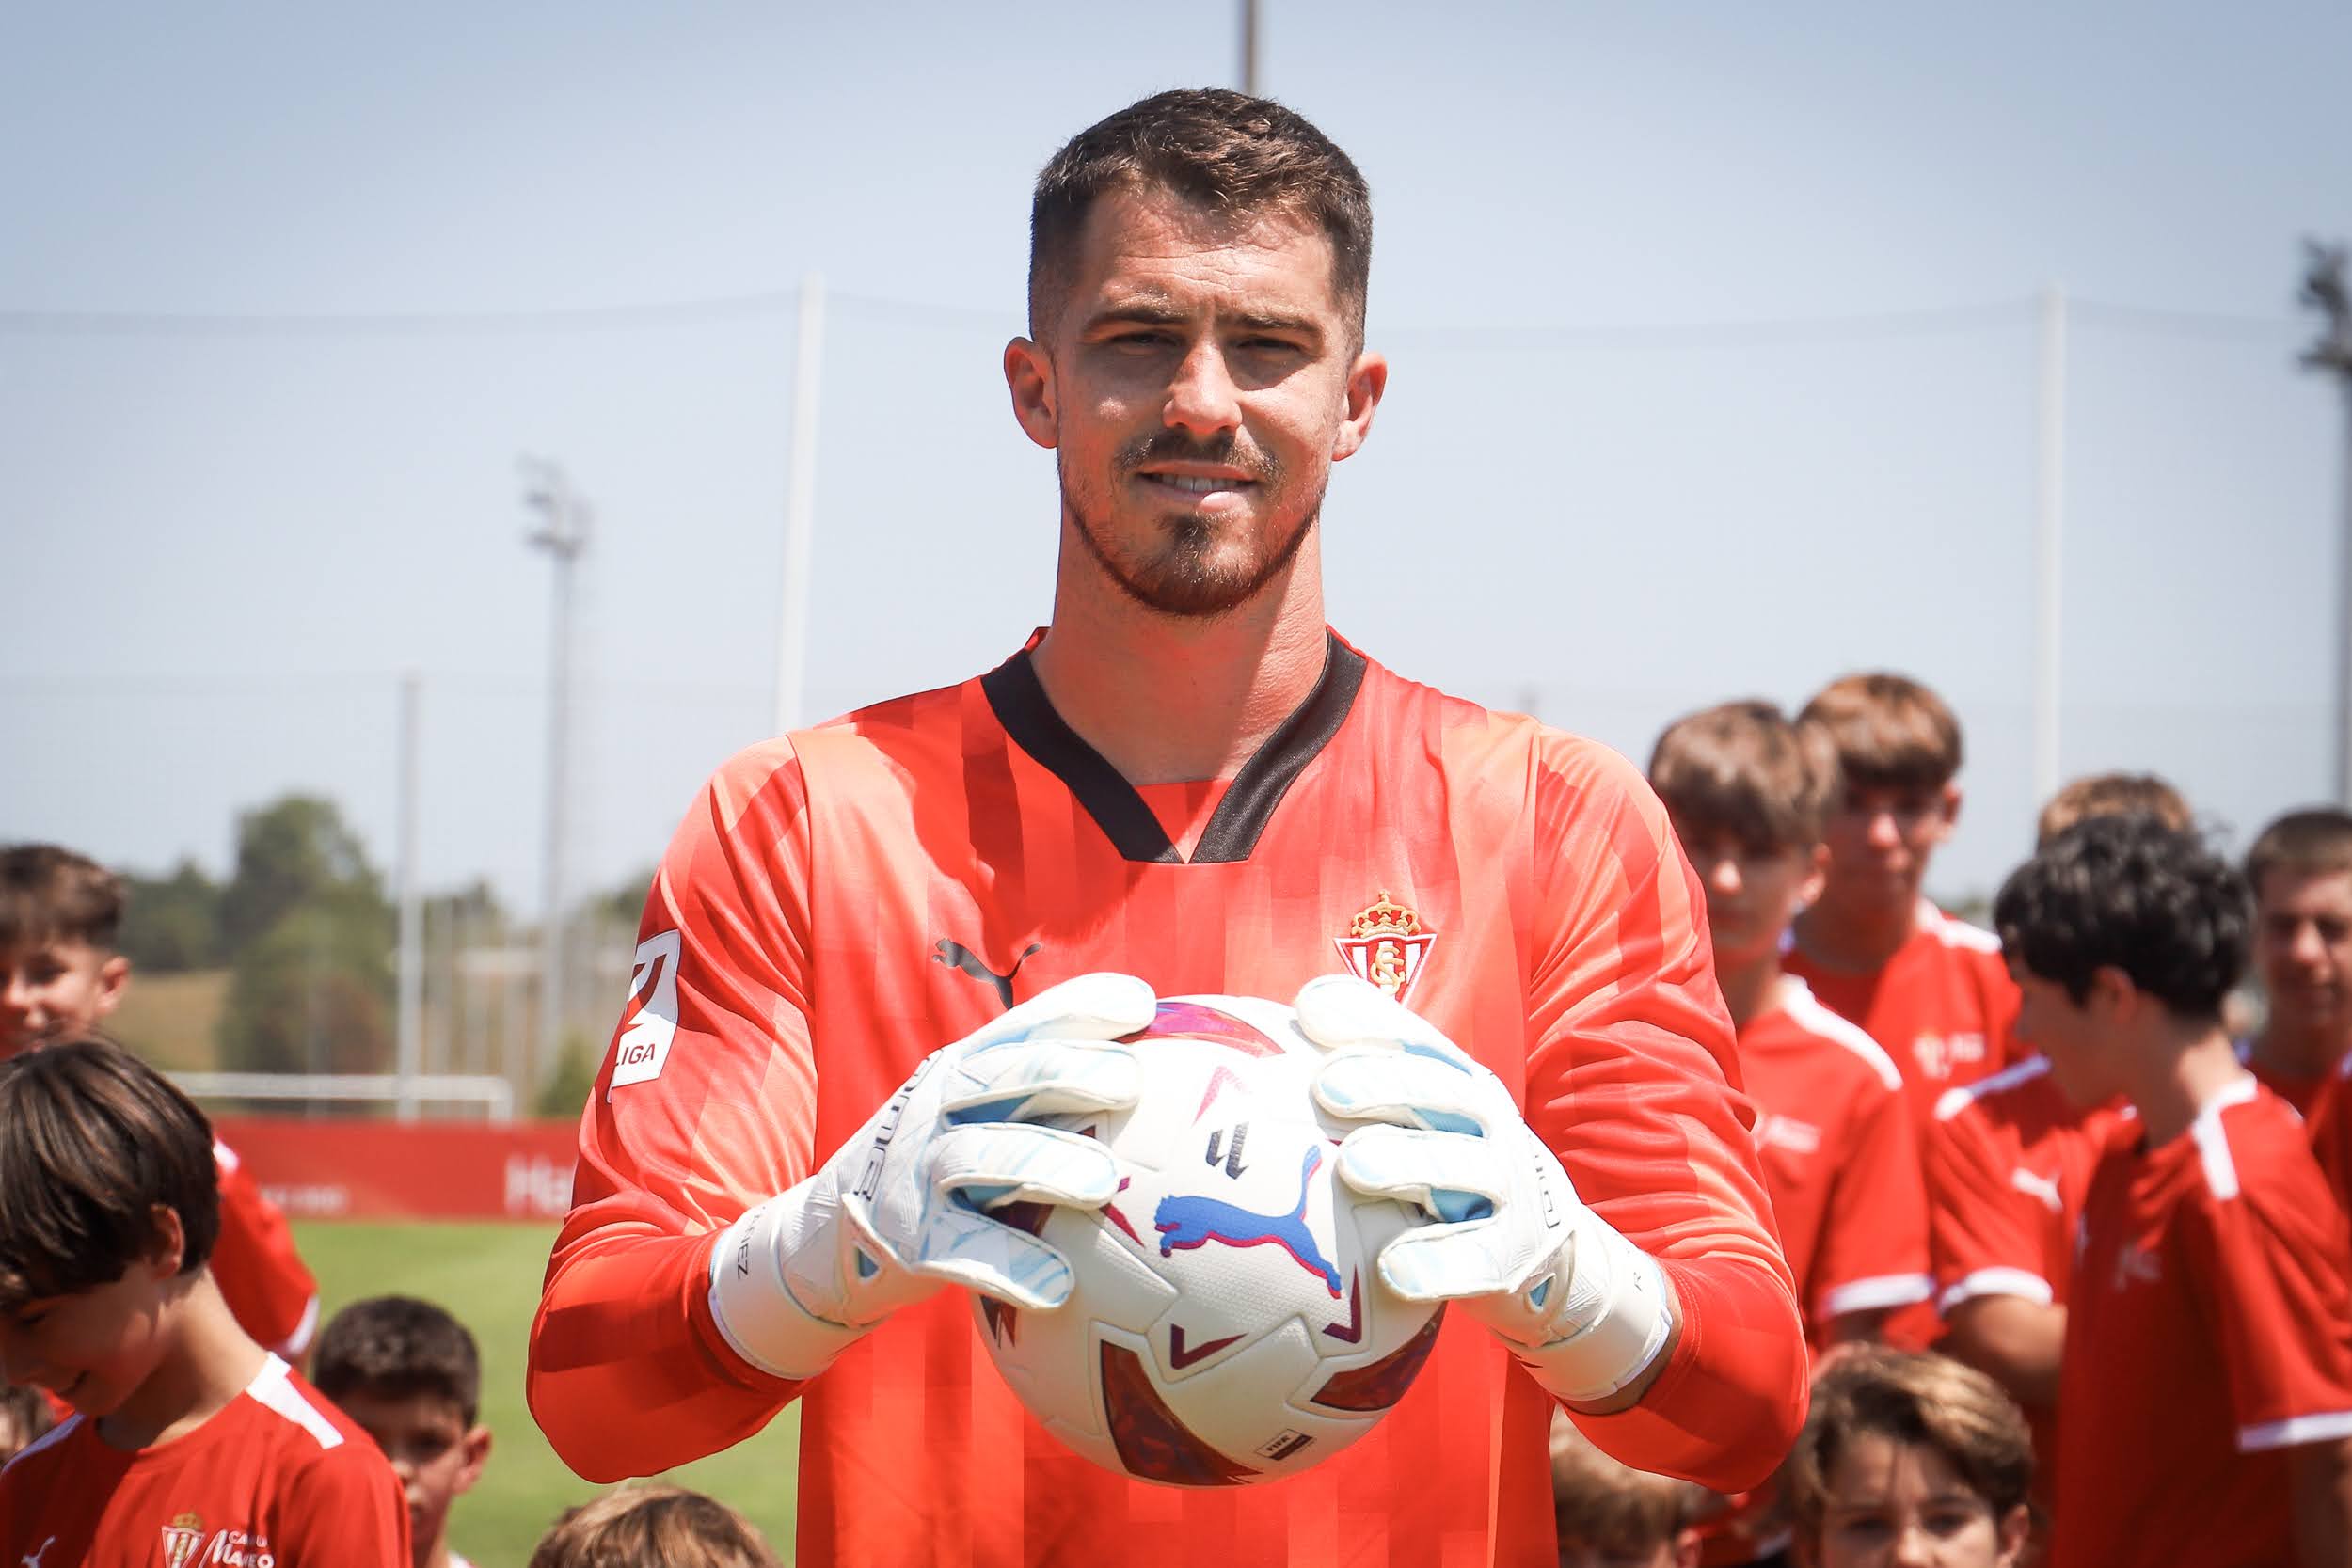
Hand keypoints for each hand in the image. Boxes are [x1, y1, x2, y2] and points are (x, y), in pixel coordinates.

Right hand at [709, 972, 1152, 1378]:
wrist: (825, 1241)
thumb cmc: (936, 1172)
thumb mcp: (973, 1117)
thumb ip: (1041, 1098)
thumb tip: (1160, 1084)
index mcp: (960, 1069)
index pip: (1022, 1025)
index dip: (1079, 1007)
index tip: (1142, 1004)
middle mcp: (935, 1108)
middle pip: (1002, 1075)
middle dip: (1066, 1070)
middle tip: (1130, 1081)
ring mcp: (914, 1172)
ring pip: (980, 1155)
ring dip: (1044, 1163)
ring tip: (1104, 1184)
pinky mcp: (906, 1240)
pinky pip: (961, 1252)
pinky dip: (1010, 1267)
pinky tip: (1058, 1286)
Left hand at [1295, 974, 1675, 1403]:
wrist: (1553, 1256)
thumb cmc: (1453, 1176)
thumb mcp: (1424, 1124)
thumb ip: (1359, 1093)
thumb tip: (1259, 1053)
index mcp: (1456, 1082)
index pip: (1412, 1037)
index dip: (1364, 1018)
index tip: (1307, 1008)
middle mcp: (1486, 1122)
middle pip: (1438, 1090)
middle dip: (1384, 1080)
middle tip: (1325, 1087)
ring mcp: (1507, 1186)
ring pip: (1462, 1165)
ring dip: (1410, 1161)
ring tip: (1355, 1167)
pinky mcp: (1515, 1252)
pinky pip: (1477, 1258)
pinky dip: (1438, 1264)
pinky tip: (1395, 1270)